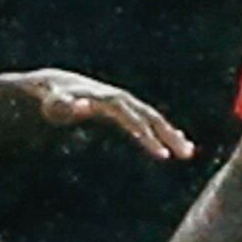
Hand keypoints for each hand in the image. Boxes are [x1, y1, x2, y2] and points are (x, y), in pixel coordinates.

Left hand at [20, 70, 192, 161]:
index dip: (148, 137)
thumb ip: (64, 105)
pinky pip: (148, 120)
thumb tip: (77, 105)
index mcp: (110, 101)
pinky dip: (162, 131)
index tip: (162, 155)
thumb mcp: (55, 104)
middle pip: (151, 118)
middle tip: (186, 153)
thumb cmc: (54, 99)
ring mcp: (124, 103)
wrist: (56, 86)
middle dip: (168, 135)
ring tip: (188, 152)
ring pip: (153, 119)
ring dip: (171, 134)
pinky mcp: (124, 109)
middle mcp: (121, 99)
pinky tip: (176, 141)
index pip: (134, 120)